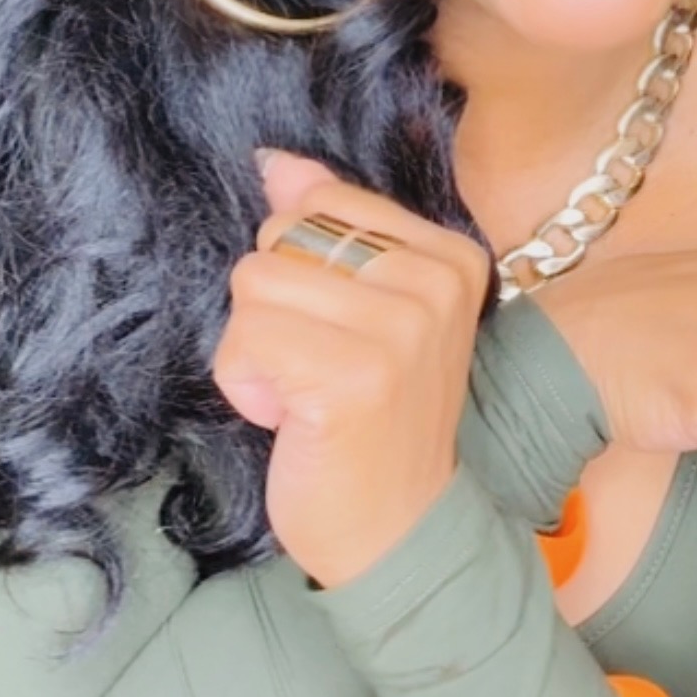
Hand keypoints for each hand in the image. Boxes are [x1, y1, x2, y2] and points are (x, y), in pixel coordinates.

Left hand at [212, 151, 489, 587]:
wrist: (397, 534)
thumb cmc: (371, 423)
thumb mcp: (364, 311)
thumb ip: (329, 227)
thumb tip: (276, 162)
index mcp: (451, 256)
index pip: (322, 201)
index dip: (301, 267)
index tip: (341, 331)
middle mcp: (436, 284)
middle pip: (282, 238)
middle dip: (272, 307)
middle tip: (318, 369)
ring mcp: (400, 330)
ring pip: (254, 284)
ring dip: (253, 348)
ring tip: (302, 394)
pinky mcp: (353, 378)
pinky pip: (245, 339)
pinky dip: (245, 384)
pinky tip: (290, 419)